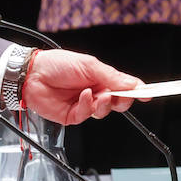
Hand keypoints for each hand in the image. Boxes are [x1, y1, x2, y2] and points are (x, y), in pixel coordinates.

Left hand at [22, 49, 141, 124]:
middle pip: (117, 102)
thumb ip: (113, 77)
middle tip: (121, 95)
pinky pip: (87, 115)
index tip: (148, 93)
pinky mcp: (73, 116)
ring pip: (104, 112)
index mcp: (100, 77)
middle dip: (122, 100)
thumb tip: (134, 83)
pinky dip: (87, 106)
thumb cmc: (57, 64)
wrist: (33, 74)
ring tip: (98, 94)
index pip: (123, 86)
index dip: (136, 90)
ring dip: (104, 103)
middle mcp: (94, 92)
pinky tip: (83, 96)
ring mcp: (84, 104)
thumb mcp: (89, 66)